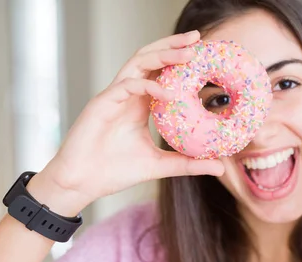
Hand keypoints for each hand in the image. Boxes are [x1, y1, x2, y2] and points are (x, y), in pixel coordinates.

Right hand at [33, 30, 223, 214]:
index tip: (205, 55)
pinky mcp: (102, 103)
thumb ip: (188, 163)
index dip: (180, 61)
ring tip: (188, 53)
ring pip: (138, 63)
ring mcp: (113, 96)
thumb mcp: (160, 166)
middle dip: (173, 46)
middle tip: (198, 39)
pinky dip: (148, 86)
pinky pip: (127, 86)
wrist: (82, 183)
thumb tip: (220, 166)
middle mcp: (127, 94)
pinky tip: (168, 93)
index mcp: (140, 103)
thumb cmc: (114, 171)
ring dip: (163, 55)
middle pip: (151, 59)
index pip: (161, 73)